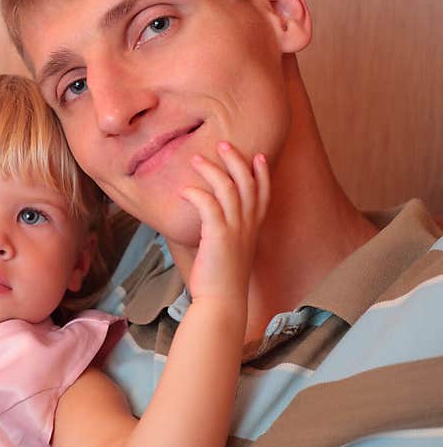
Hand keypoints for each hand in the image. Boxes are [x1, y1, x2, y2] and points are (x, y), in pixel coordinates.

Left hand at [179, 141, 269, 304]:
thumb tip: (209, 220)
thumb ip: (224, 233)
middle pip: (248, 183)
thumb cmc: (220, 279)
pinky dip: (196, 194)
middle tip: (223, 143)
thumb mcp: (228, 251)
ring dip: (212, 170)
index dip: (262, 173)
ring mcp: (235, 230)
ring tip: (196, 158)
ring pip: (228, 189)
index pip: (264, 194)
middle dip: (236, 160)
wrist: (221, 302)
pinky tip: (183, 191)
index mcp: (253, 229)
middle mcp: (248, 226)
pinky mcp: (218, 236)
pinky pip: (209, 206)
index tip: (259, 155)